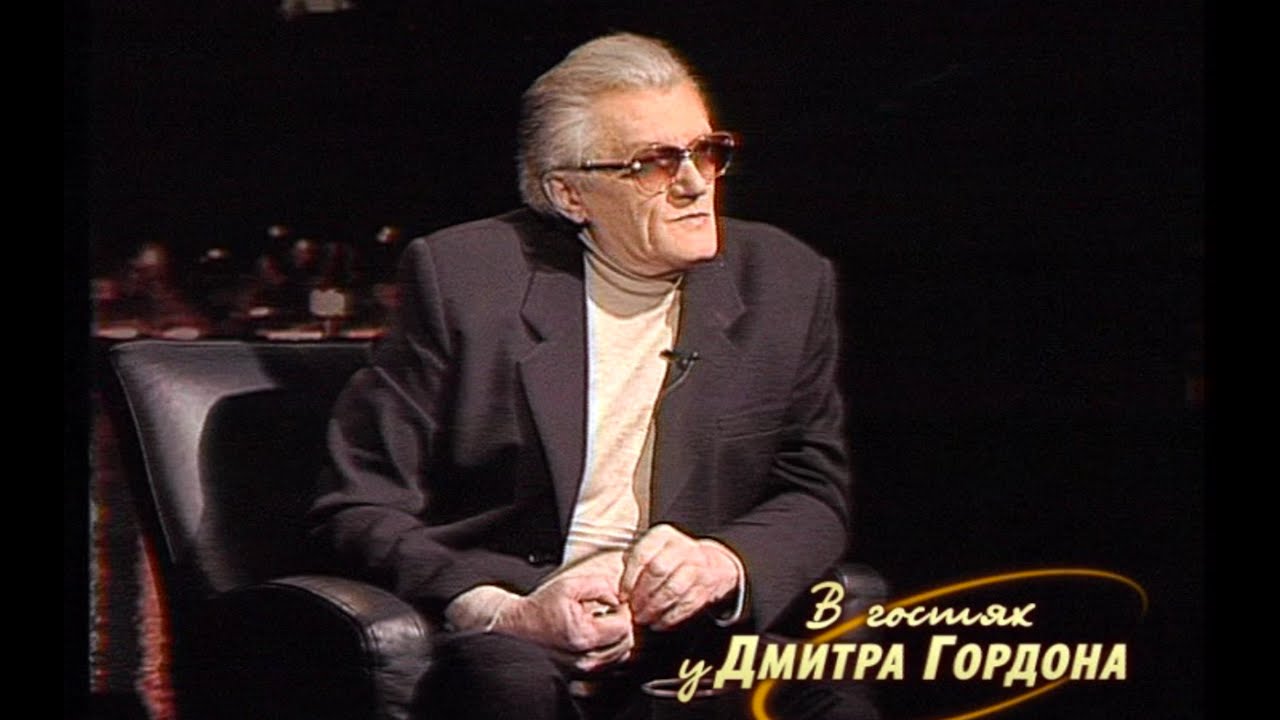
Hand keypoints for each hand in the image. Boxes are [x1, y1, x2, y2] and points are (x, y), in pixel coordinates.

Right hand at [493, 550, 633, 671]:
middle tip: (610, 611)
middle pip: (626, 643)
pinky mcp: (582, 673)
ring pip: (621, 655)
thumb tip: (619, 598)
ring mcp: (583, 669)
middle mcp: (584, 658)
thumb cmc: (542, 606)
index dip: (623, 611)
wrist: (519, 624)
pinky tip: (599, 636)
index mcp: (583, 636)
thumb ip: (600, 586)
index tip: (614, 603)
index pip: (624, 627)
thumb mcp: (570, 585)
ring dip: (617, 637)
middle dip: (622, 624)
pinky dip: (611, 649)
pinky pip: (611, 663)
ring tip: (602, 622)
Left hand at [620, 524, 740, 630]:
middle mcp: (682, 547)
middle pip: (658, 571)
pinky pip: (687, 604)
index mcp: (662, 535)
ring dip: (655, 608)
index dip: (630, 578)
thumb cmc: (670, 560)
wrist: (711, 564)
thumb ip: (633, 565)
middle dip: (642, 594)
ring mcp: (697, 566)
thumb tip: (617, 590)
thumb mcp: (652, 551)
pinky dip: (670, 617)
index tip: (623, 596)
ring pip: (673, 589)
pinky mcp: (706, 586)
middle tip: (633, 610)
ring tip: (644, 618)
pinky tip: (659, 623)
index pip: (642, 554)